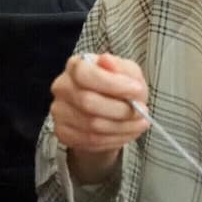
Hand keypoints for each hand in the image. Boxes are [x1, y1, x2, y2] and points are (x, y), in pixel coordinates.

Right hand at [49, 53, 150, 182]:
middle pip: (88, 102)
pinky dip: (115, 139)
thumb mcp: (128, 72)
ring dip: (122, 127)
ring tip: (140, 123)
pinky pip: (90, 141)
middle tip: (142, 111)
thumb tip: (106, 60)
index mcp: (76, 66)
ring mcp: (59, 111)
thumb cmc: (119, 88)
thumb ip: (121, 68)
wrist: (109, 113)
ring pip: (91, 125)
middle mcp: (62, 87)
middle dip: (121, 110)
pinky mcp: (63, 132)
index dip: (113, 84)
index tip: (136, 89)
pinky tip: (126, 132)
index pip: (85, 74)